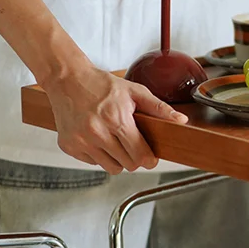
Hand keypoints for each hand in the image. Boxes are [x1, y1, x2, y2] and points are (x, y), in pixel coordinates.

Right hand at [44, 62, 187, 173]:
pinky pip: (93, 163)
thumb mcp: (134, 91)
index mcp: (115, 119)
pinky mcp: (69, 146)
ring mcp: (81, 141)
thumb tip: (181, 120)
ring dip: (117, 159)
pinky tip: (97, 138)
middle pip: (128, 165)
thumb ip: (159, 108)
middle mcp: (96, 132)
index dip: (149, 159)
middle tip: (132, 143)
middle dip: (134, 158)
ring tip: (115, 140)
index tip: (150, 157)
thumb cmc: (100, 84)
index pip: (140, 155)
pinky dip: (99, 155)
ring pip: (111, 168)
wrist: (67, 79)